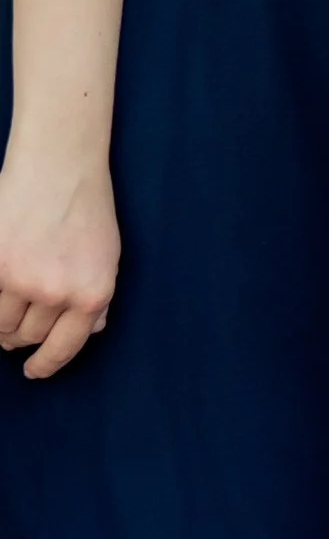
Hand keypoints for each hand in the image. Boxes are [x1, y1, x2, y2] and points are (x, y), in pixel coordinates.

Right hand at [0, 149, 119, 379]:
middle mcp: (57, 293)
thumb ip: (98, 297)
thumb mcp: (108, 257)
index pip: (64, 347)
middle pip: (28, 336)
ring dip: (2, 317)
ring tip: (9, 296)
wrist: (59, 166)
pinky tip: (2, 277)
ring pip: (1, 322)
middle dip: (20, 335)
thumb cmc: (86, 208)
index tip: (34, 371)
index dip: (46, 364)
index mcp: (92, 295)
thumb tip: (91, 330)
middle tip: (16, 325)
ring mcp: (21, 279)